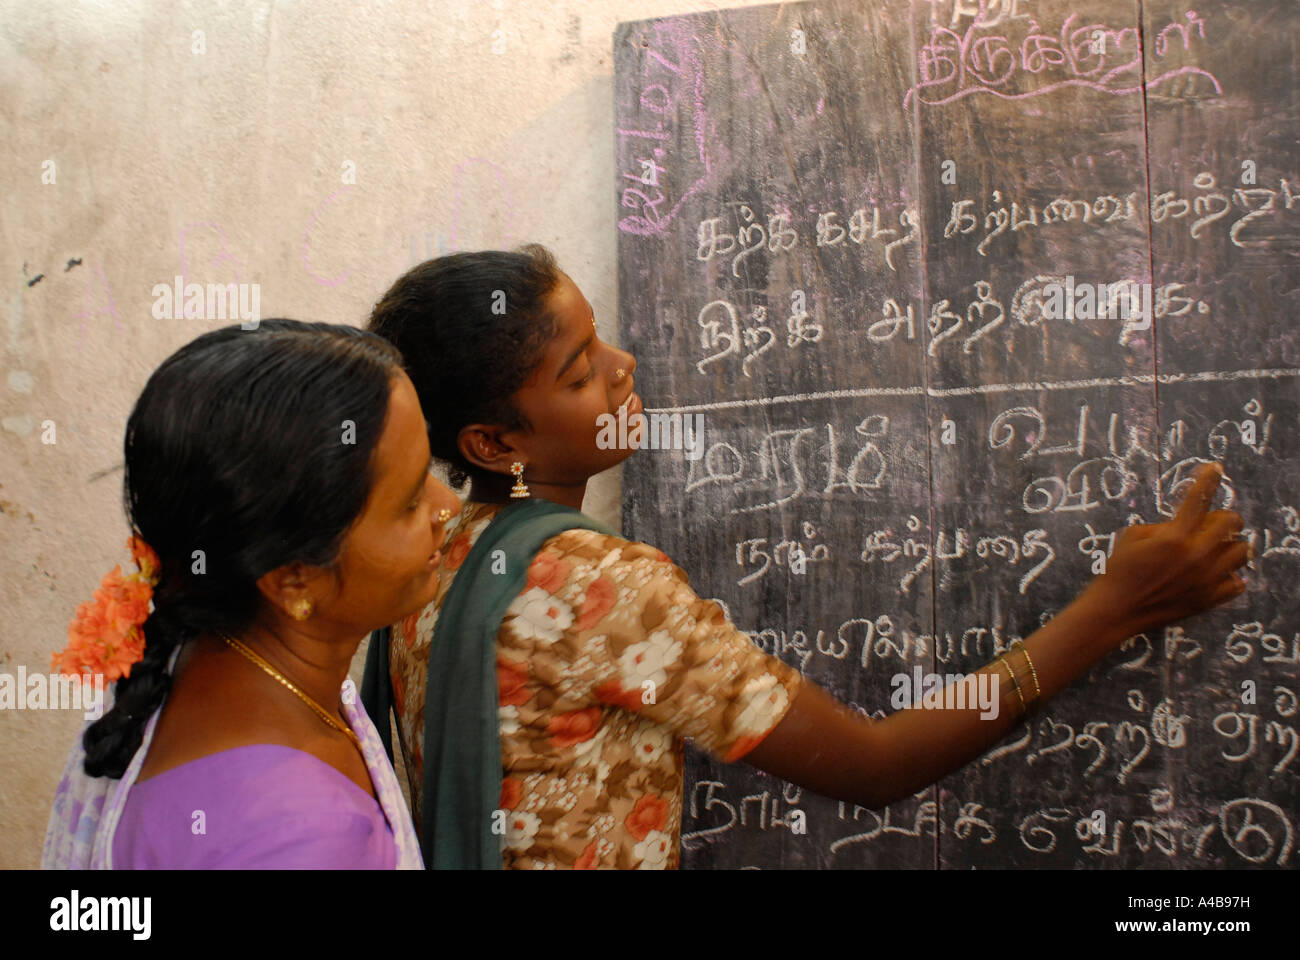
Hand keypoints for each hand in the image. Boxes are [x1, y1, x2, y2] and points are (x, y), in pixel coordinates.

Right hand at [1083, 463, 1249, 638]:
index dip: (1208, 479)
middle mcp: (1196, 557)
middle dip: (1224, 517)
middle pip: (1232, 523)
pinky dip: (1229, 575)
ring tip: (1213, 549)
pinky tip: (1213, 573)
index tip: (1215, 468)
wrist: (1116, 611)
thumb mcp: (1132, 537)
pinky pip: (1238, 582)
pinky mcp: (1209, 600)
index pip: (1198, 499)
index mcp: (1174, 538)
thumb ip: (1163, 527)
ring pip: (1242, 552)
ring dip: (1230, 545)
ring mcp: (1206, 580)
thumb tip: (1183, 525)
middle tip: (1210, 522)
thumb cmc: (1118, 571)